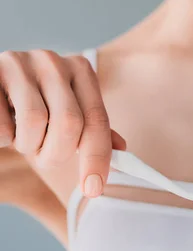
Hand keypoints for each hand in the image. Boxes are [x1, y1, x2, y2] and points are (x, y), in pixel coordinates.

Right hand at [0, 50, 125, 197]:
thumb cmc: (31, 104)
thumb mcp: (64, 110)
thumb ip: (90, 126)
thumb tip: (122, 149)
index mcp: (79, 69)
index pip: (97, 119)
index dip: (97, 157)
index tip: (93, 189)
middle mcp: (53, 61)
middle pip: (69, 123)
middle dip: (57, 154)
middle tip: (44, 157)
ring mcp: (20, 63)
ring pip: (34, 122)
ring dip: (28, 145)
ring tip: (22, 136)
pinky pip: (3, 125)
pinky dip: (4, 137)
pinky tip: (4, 124)